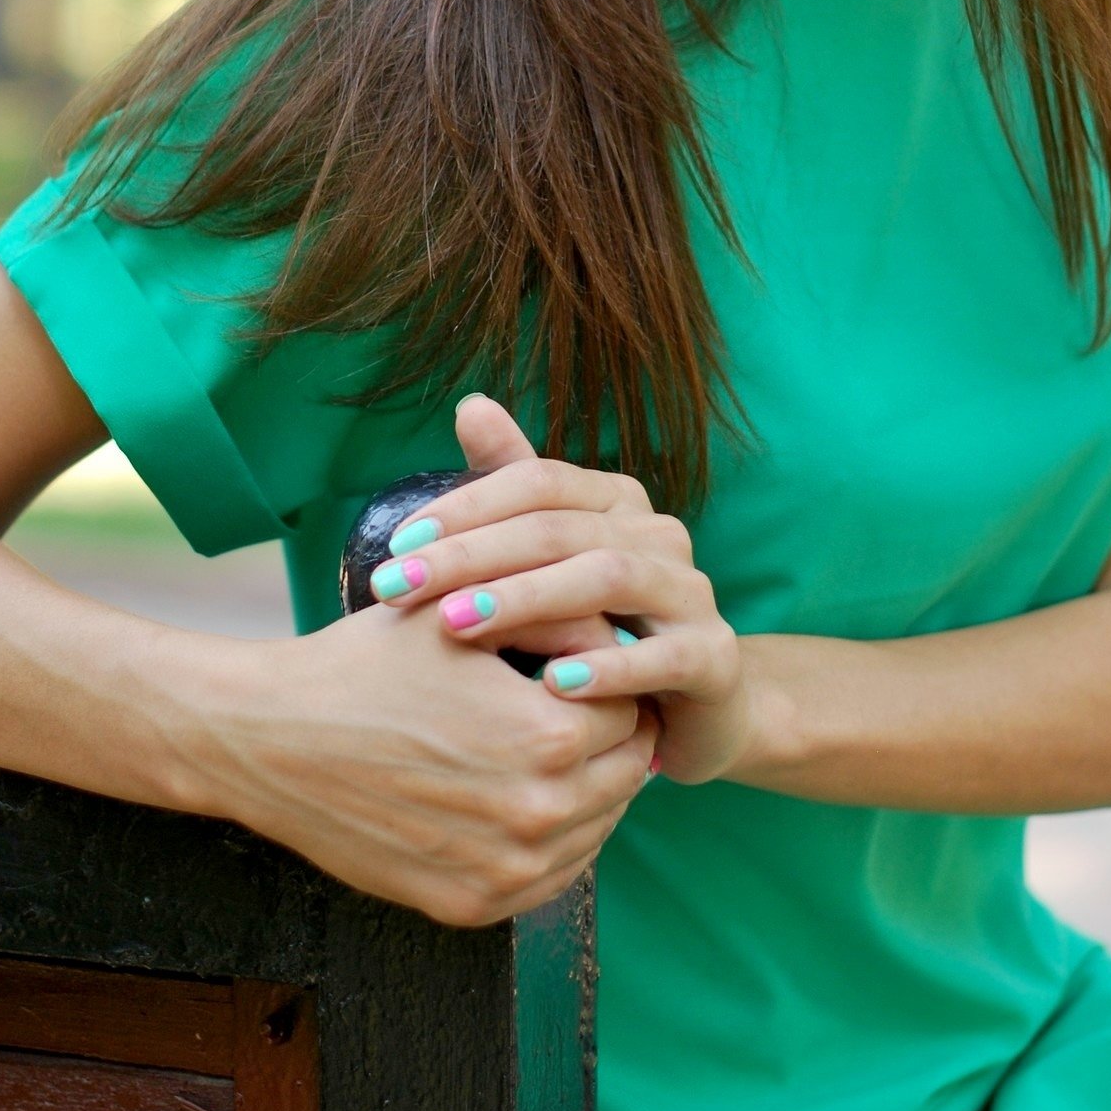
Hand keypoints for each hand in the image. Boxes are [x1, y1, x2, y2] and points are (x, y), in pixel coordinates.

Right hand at [193, 596, 655, 926]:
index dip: (609, 680)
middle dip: (609, 736)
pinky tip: (520, 799)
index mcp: (548, 735)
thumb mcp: (462, 618)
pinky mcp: (472, 906)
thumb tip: (623, 629)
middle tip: (577, 709)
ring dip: (587, 789)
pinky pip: (553, 877)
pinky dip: (553, 841)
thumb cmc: (365, 666)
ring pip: (597, 828)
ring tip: (543, 751)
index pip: (629, 707)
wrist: (271, 740)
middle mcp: (539, 813)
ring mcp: (506, 870)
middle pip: (625, 772)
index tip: (583, 669)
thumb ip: (555, 620)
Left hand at [365, 393, 751, 786]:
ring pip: (607, 577)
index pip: (536, 481)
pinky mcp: (714, 658)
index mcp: (617, 503)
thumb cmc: (603, 629)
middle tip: (398, 586)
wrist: (693, 706)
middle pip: (558, 528)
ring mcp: (691, 594)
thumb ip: (514, 486)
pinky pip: (663, 656)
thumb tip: (470, 404)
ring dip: (526, 598)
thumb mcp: (551, 562)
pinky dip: (608, 667)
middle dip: (471, 555)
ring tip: (456, 622)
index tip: (396, 546)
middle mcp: (659, 535)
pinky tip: (551, 684)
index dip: (464, 506)